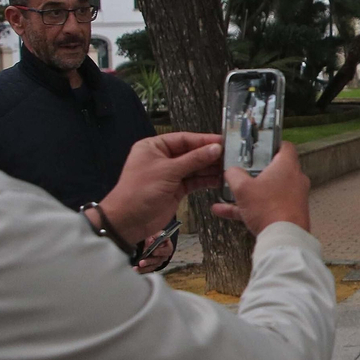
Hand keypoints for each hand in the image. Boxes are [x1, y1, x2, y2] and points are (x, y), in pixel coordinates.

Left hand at [99, 133, 222, 242]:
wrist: (129, 221)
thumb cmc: (142, 190)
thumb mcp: (168, 171)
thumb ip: (194, 160)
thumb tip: (216, 148)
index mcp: (154, 147)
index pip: (183, 139)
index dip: (203, 140)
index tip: (223, 141)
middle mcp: (163, 158)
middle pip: (191, 153)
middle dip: (209, 155)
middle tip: (230, 156)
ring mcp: (170, 174)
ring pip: (194, 168)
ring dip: (210, 169)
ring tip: (229, 169)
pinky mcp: (176, 189)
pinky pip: (194, 181)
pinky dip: (205, 181)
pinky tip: (219, 180)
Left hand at [135, 234, 175, 273]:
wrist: (153, 242)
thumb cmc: (155, 237)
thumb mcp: (156, 234)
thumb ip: (153, 237)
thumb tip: (149, 243)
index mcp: (167, 247)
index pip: (166, 250)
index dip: (160, 251)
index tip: (153, 252)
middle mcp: (164, 256)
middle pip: (158, 260)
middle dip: (149, 261)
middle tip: (141, 262)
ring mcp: (158, 262)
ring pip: (152, 266)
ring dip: (144, 268)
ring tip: (137, 268)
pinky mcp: (153, 265)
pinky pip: (148, 269)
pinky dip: (142, 270)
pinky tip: (136, 269)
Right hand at [210, 142, 311, 234]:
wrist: (283, 238)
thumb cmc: (269, 209)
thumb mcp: (242, 188)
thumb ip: (234, 174)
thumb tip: (231, 171)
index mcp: (287, 166)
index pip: (284, 146)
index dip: (271, 144)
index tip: (259, 147)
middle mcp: (295, 180)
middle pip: (275, 169)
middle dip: (256, 171)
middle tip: (243, 171)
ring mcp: (294, 197)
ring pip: (269, 190)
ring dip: (250, 192)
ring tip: (229, 194)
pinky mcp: (290, 213)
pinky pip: (268, 206)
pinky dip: (250, 208)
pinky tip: (225, 211)